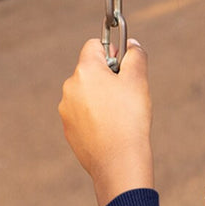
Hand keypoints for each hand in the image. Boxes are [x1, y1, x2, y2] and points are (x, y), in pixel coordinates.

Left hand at [59, 38, 153, 205]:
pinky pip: (83, 115)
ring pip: (87, 94)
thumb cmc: (130, 118)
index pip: (95, 45)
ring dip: (101, 98)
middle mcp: (70, 87)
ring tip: (120, 116)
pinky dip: (96, 117)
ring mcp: (66, 110)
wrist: (118, 161)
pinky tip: (111, 130)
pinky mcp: (69, 129)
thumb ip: (136, 56)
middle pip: (91, 71)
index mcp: (85, 70)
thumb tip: (131, 44)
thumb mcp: (138, 81)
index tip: (125, 68)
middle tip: (127, 95)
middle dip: (108, 78)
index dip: (113, 52)